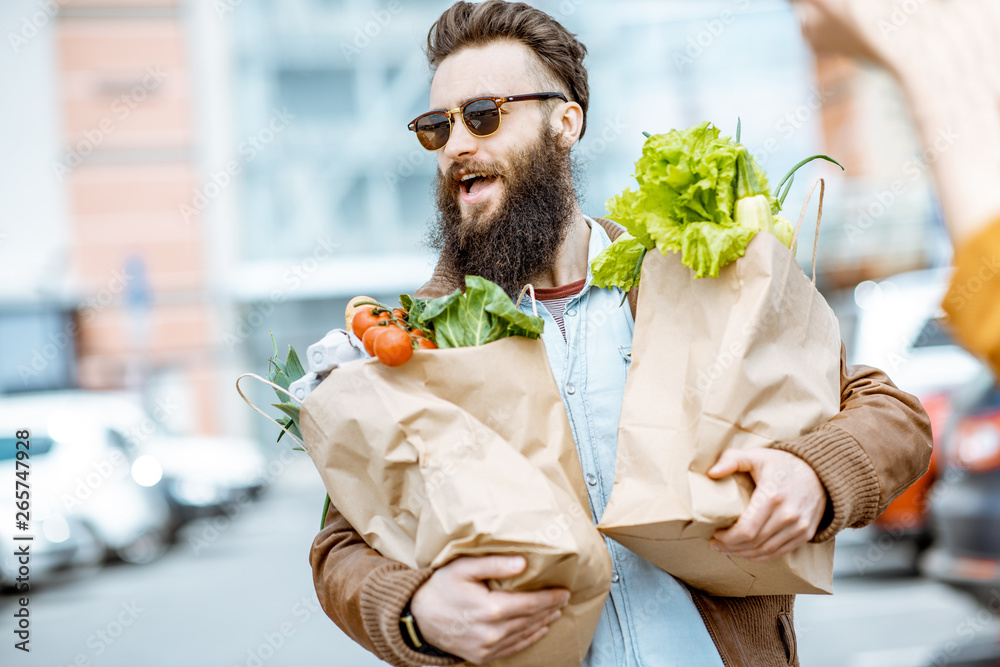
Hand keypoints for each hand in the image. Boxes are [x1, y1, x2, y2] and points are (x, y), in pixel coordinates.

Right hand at [409, 555, 569, 664]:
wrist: (417, 618)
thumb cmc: (440, 588)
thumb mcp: (463, 568)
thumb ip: (494, 564)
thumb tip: (522, 563)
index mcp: (491, 608)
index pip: (530, 603)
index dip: (550, 598)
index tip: (564, 591)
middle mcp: (492, 631)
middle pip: (531, 619)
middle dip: (550, 609)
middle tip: (564, 599)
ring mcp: (488, 647)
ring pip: (525, 634)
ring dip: (543, 623)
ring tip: (555, 613)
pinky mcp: (482, 656)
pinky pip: (513, 648)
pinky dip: (529, 639)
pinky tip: (538, 631)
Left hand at [706, 448, 827, 561]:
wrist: (820, 474)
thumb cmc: (783, 464)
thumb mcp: (757, 455)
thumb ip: (732, 460)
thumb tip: (712, 472)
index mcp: (772, 496)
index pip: (746, 529)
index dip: (727, 538)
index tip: (714, 534)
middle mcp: (788, 515)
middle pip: (753, 543)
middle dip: (730, 547)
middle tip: (715, 544)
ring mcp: (799, 527)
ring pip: (765, 551)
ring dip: (742, 554)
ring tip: (726, 549)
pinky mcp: (805, 534)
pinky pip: (778, 553)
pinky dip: (759, 556)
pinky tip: (746, 552)